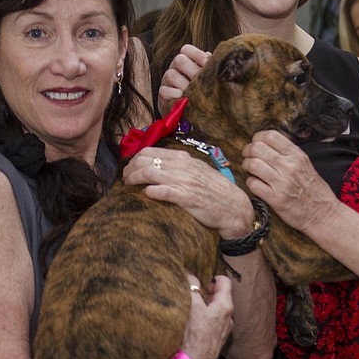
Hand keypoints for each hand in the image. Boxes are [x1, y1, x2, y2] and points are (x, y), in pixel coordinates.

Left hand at [122, 147, 254, 238]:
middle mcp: (182, 167)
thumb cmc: (215, 191)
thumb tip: (158, 166)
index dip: (134, 159)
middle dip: (130, 169)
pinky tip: (145, 194)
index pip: (150, 151)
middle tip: (125, 178)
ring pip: (148, 173)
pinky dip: (149, 191)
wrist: (233, 206)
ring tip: (128, 185)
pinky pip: (161, 191)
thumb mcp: (197, 171)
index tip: (129, 168)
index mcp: (184, 158)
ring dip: (134, 179)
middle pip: (145, 160)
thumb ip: (179, 167)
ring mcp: (183, 181)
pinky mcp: (185, 197)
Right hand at [158, 44, 209, 115]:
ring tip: (194, 93)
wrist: (188, 112)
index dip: (197, 54)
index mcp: (185, 61)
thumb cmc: (200, 92)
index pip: (186, 49)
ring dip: (184, 84)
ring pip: (171, 75)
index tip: (208, 64)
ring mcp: (167, 81)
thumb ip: (209, 68)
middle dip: (192, 70)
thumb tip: (212, 59)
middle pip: (179, 60)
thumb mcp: (205, 79)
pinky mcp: (162, 96)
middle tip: (203, 81)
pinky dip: (174, 94)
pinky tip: (183, 97)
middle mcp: (174, 68)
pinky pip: (164, 91)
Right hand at [180, 274, 232, 358]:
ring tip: (192, 307)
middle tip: (194, 294)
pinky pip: (213, 322)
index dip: (213, 278)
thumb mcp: (192, 305)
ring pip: (216, 310)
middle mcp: (228, 316)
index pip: (224, 281)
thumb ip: (192, 287)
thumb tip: (190, 273)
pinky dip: (205, 317)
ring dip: (206, 305)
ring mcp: (224, 329)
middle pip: (220, 296)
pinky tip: (194, 323)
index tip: (201, 281)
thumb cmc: (195, 335)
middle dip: (207, 292)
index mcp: (225, 305)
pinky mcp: (217, 338)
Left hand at [241, 130, 339, 233]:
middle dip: (248, 151)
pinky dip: (250, 183)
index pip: (270, 136)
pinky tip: (256, 184)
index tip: (256, 144)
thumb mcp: (305, 164)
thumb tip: (266, 144)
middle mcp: (289, 167)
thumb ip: (288, 153)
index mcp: (297, 155)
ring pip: (252, 164)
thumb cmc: (314, 190)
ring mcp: (282, 183)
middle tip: (249, 157)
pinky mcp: (276, 199)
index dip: (258, 138)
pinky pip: (253, 184)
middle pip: (257, 148)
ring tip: (250, 170)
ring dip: (247, 166)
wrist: (323, 213)